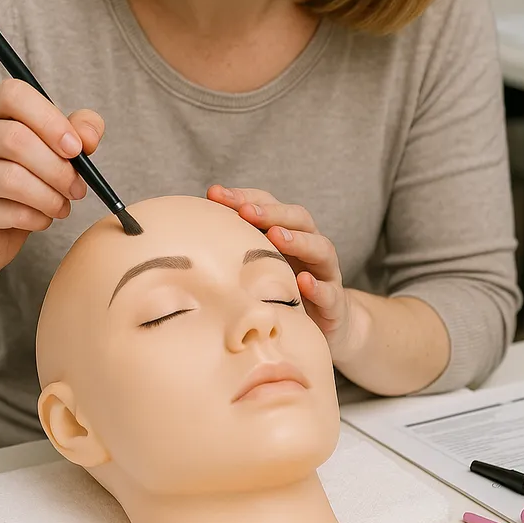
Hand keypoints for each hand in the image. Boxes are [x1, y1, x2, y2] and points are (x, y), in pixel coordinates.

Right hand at [0, 79, 104, 272]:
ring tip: (62, 206)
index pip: (13, 95)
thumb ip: (78, 131)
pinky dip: (34, 218)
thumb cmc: (27, 176)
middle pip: (13, 138)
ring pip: (9, 178)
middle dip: (57, 167)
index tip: (76, 148)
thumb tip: (87, 137)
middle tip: (78, 188)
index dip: (50, 120)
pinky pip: (3, 211)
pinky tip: (42, 219)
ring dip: (48, 197)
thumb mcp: (56, 147)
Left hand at [207, 185, 355, 358]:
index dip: (244, 197)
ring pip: (320, 248)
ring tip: (277, 236)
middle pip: (298, 219)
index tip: (214, 194)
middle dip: (272, 212)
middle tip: (246, 211)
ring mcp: (325, 274)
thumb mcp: (261, 270)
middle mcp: (310, 248)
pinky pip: (331, 292)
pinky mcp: (335, 303)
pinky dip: (318, 286)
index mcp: (289, 234)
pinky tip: (303, 282)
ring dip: (298, 240)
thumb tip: (188, 234)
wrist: (327, 328)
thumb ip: (237, 250)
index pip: (269, 206)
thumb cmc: (286, 294)